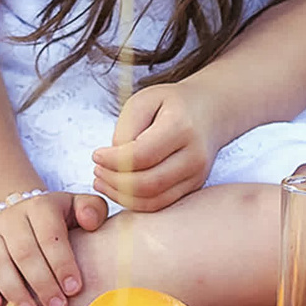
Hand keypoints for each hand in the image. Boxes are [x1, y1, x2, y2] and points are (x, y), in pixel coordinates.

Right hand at [0, 192, 107, 305]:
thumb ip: (92, 210)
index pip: (50, 235)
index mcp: (40, 206)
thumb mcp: (78, 210)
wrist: (24, 219)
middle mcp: (11, 216)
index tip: (74, 290)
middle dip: (42, 283)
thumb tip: (89, 221)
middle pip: (24, 252)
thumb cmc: (60, 223)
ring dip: (14, 291)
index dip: (62, 263)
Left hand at [90, 84, 216, 211]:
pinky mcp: (193, 188)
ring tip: (102, 180)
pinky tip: (118, 188)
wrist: (210, 111)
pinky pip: (160, 204)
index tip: (96, 155)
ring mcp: (196, 176)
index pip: (141, 155)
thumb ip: (126, 129)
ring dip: (121, 196)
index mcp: (182, 127)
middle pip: (148, 183)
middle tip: (96, 170)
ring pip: (153, 201)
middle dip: (114, 181)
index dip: (113, 160)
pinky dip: (134, 202)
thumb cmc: (171, 104)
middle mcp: (194, 156)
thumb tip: (113, 162)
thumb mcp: (144, 101)